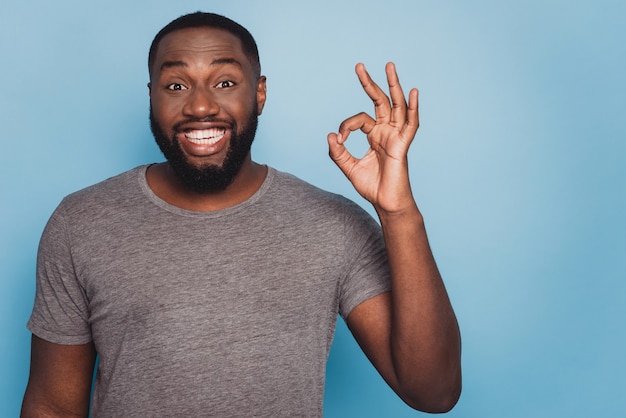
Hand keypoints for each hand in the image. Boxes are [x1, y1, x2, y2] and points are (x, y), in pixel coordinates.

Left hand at [328, 62, 418, 214]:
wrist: (385, 203)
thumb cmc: (372, 187)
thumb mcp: (349, 168)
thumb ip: (338, 153)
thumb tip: (330, 136)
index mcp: (374, 136)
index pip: (359, 120)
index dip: (346, 126)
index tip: (338, 140)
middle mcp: (386, 132)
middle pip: (379, 101)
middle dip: (370, 83)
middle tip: (359, 66)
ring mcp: (396, 136)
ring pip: (396, 106)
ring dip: (393, 85)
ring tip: (389, 66)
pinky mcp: (403, 145)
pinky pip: (411, 124)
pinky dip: (413, 108)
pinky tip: (413, 92)